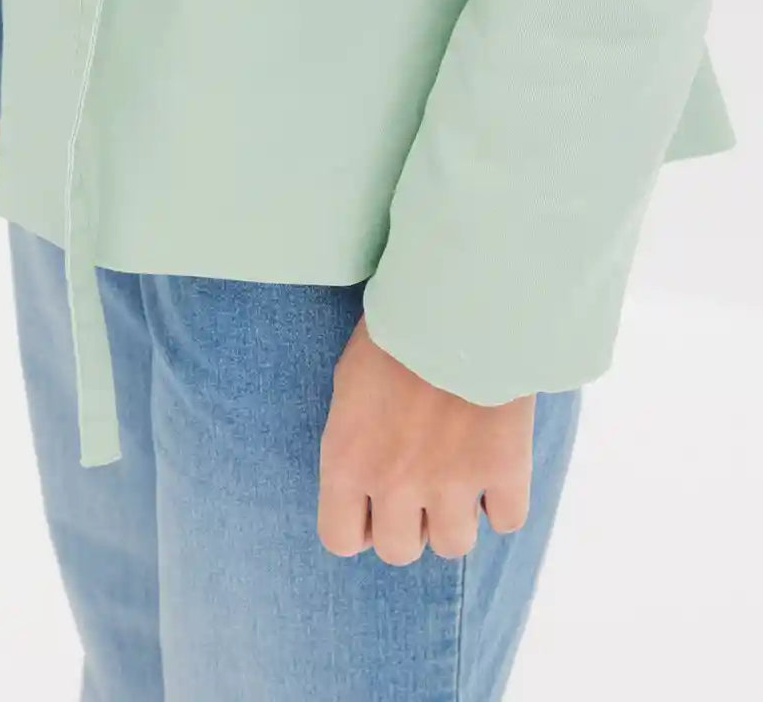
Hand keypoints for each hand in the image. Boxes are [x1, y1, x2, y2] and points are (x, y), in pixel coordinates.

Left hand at [318, 314, 535, 564]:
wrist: (458, 299)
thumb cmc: (396, 329)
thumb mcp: (350, 380)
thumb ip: (354, 437)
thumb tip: (365, 475)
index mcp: (347, 459)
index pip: (341, 539)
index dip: (359, 525)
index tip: (373, 503)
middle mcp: (395, 482)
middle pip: (400, 551)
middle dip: (410, 524)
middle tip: (421, 485)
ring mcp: (452, 482)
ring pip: (454, 546)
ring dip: (456, 517)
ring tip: (460, 477)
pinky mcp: (504, 470)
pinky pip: (507, 520)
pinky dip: (503, 501)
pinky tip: (496, 468)